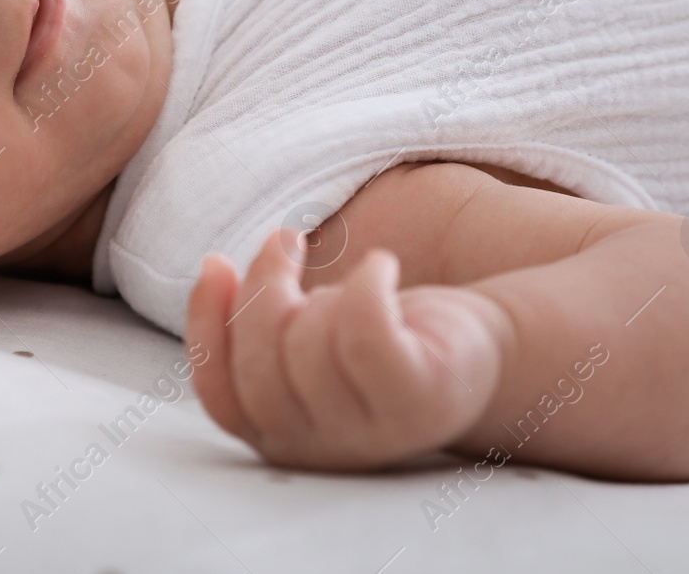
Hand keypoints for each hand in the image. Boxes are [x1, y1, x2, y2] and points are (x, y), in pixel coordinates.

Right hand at [184, 228, 508, 469]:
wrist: (482, 357)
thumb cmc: (383, 341)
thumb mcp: (310, 345)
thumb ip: (261, 333)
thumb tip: (213, 269)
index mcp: (284, 439)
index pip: (221, 396)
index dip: (207, 326)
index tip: (215, 261)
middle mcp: (322, 448)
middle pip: (258, 365)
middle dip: (263, 288)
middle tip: (286, 240)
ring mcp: (372, 431)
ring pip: (307, 346)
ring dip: (323, 290)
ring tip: (348, 275)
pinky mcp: (418, 399)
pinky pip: (365, 332)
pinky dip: (367, 283)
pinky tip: (382, 264)